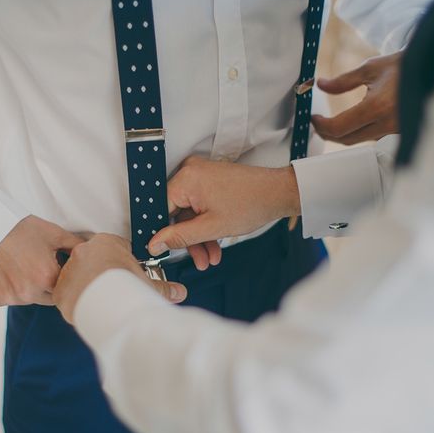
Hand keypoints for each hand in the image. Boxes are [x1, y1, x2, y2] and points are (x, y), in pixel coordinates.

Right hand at [0, 215, 83, 306]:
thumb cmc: (19, 228)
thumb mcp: (53, 233)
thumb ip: (76, 246)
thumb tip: (94, 251)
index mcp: (47, 277)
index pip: (65, 289)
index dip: (62, 278)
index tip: (56, 267)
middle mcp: (29, 292)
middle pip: (47, 298)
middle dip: (46, 285)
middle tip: (36, 265)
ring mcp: (9, 297)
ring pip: (27, 299)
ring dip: (27, 288)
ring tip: (19, 266)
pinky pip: (6, 299)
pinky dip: (7, 290)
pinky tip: (4, 272)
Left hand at [53, 234, 187, 323]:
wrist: (112, 307)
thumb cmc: (130, 289)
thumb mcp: (149, 284)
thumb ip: (164, 287)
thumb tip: (179, 292)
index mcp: (105, 242)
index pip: (113, 248)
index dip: (121, 263)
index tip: (125, 275)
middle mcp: (83, 251)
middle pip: (92, 261)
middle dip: (101, 273)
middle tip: (113, 290)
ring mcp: (69, 270)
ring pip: (77, 277)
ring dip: (86, 287)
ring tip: (102, 301)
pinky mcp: (60, 290)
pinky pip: (66, 295)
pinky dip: (76, 302)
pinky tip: (89, 309)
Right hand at [148, 156, 299, 255]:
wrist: (278, 193)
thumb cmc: (252, 204)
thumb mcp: (211, 228)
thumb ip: (179, 237)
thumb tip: (155, 244)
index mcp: (186, 179)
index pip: (160, 209)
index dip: (161, 233)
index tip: (162, 250)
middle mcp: (190, 172)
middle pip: (176, 213)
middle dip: (188, 240)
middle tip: (198, 259)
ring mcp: (200, 175)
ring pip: (189, 213)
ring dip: (199, 236)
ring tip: (210, 257)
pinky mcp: (209, 181)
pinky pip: (198, 206)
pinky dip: (205, 225)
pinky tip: (214, 244)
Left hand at [312, 51, 401, 144]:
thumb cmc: (404, 65)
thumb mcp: (370, 68)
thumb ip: (343, 81)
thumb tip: (321, 85)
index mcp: (377, 107)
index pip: (339, 127)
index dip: (321, 125)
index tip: (313, 118)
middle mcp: (386, 123)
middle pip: (346, 139)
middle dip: (328, 133)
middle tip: (318, 123)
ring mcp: (394, 130)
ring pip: (359, 140)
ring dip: (342, 134)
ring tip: (330, 123)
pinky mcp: (398, 132)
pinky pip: (372, 138)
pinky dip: (358, 133)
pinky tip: (351, 124)